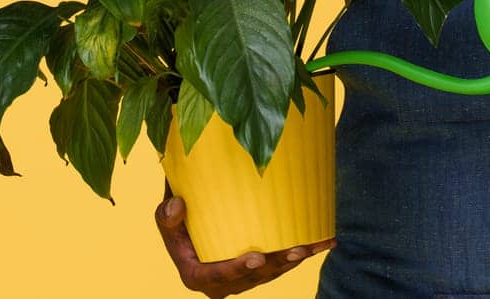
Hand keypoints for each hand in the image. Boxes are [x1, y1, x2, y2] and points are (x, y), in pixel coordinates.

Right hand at [155, 192, 335, 296]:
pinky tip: (324, 241)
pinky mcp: (256, 268)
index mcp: (196, 274)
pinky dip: (302, 252)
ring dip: (294, 260)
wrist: (189, 222)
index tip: (256, 258)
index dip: (237, 270)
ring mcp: (241, 277)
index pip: (217, 277)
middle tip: (298, 249)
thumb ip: (166, 216)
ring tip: (316, 245)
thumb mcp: (164, 217)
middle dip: (277, 265)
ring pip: (271, 272)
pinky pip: (279, 262)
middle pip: (252, 278)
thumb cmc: (177, 219)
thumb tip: (177, 206)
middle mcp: (221, 282)